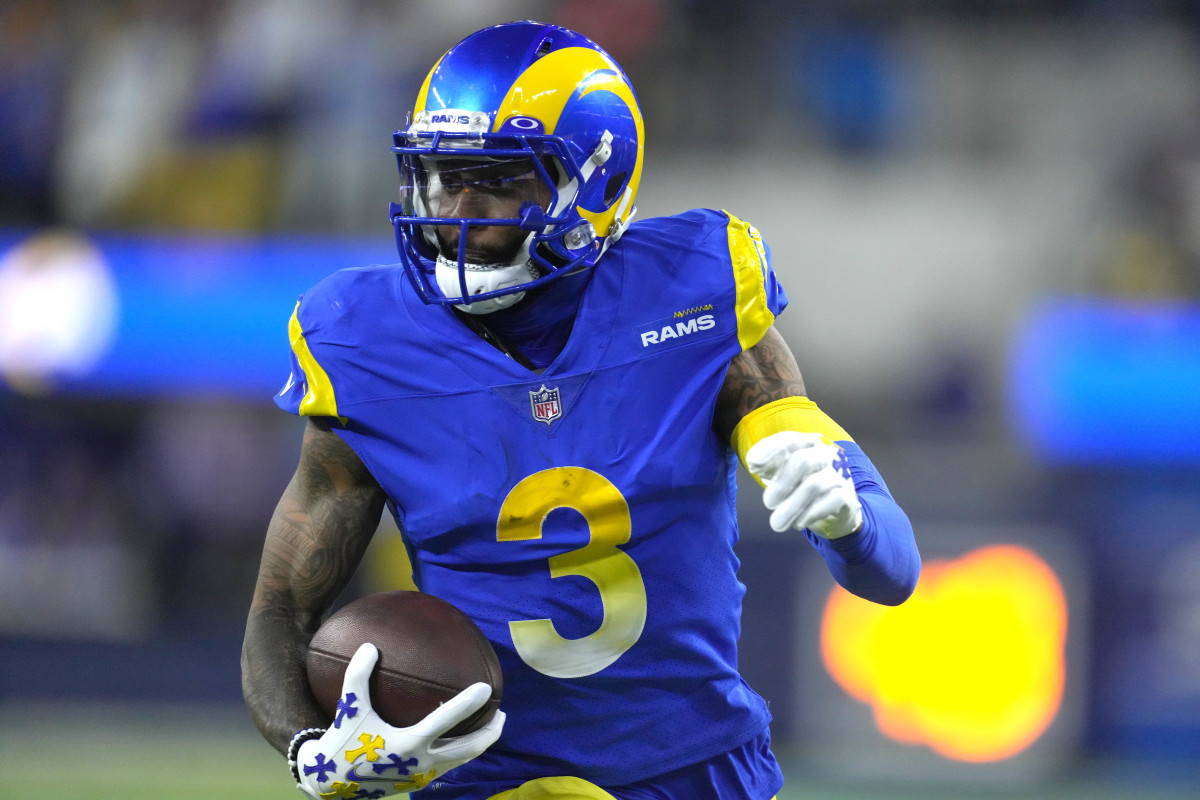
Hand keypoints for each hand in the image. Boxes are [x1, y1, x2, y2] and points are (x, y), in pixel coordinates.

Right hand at [293, 643, 503, 798]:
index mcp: (409, 744)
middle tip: (502, 713)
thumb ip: (357, 676)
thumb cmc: (342, 742)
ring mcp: (422, 775)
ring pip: (462, 760)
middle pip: (468, 748)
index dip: (467, 704)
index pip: (446, 721)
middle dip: (490, 731)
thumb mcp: (348, 708)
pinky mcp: (419, 783)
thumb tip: (368, 645)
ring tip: (492, 726)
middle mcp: (422, 762)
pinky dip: (462, 751)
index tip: (486, 688)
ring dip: (481, 743)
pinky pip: (449, 765)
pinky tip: (462, 737)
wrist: (331, 784)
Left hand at [745, 431, 861, 538]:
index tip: (752, 465)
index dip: (769, 450)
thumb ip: (769, 467)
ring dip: (791, 506)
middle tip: (768, 503)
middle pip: (802, 461)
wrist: (836, 510)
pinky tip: (800, 522)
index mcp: (808, 444)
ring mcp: (840, 474)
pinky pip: (831, 501)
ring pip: (815, 485)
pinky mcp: (848, 495)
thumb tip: (755, 463)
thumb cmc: (802, 486)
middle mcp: (827, 454)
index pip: (789, 440)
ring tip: (776, 523)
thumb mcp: (783, 474)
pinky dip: (811, 513)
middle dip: (781, 485)